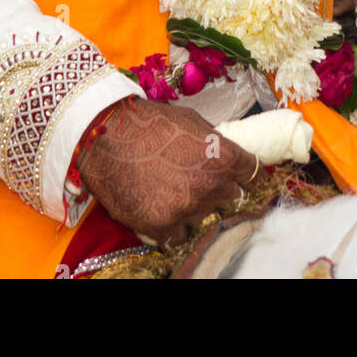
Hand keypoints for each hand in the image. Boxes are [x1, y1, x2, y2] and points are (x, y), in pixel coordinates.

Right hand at [74, 97, 256, 247]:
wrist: (105, 135)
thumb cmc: (147, 122)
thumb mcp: (190, 120)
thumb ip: (215, 142)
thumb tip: (230, 155)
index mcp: (222, 156)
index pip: (252, 173)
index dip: (244, 173)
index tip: (238, 175)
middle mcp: (210, 185)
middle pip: (231, 198)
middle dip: (219, 191)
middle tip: (198, 182)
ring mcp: (187, 209)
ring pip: (205, 218)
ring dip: (194, 209)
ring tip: (172, 191)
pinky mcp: (162, 227)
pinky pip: (180, 236)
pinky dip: (173, 226)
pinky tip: (160, 207)